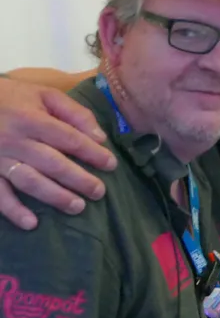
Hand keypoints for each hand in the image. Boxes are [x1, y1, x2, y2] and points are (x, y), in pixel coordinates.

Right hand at [0, 77, 115, 229]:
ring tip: (77, 207)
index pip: (68, 139)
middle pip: (52, 163)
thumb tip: (100, 137)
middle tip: (99, 192)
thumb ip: (74, 113)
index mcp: (32, 119)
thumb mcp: (43, 94)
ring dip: (54, 197)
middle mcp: (15, 140)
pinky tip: (31, 223)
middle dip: (79, 180)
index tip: (111, 165)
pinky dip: (13, 210)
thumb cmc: (11, 98)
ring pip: (29, 181)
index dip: (92, 153)